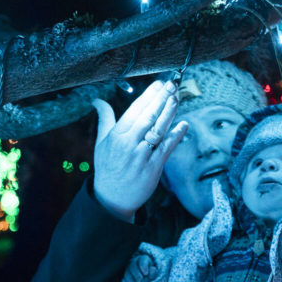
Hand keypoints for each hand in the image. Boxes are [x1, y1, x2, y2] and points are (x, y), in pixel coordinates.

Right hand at [92, 80, 189, 221]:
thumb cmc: (107, 168)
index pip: (135, 110)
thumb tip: (97, 101)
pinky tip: (184, 124)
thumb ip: (105, 119)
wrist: (112, 198)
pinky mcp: (153, 167)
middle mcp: (129, 144)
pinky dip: (176, 136)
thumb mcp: (101, 142)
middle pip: (148, 116)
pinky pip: (166, 148)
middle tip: (172, 84)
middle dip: (161, 99)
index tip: (159, 84)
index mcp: (116, 135)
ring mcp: (142, 155)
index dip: (148, 96)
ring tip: (177, 98)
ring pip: (158, 130)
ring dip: (169, 113)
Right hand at [121, 251, 154, 281]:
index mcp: (143, 259)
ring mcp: (128, 268)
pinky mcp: (124, 276)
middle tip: (141, 280)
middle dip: (136, 274)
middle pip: (133, 265)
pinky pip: (123, 279)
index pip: (142, 260)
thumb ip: (153, 271)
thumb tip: (152, 269)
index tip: (146, 274)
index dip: (143, 266)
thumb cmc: (150, 274)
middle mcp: (134, 262)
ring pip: (127, 272)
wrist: (144, 278)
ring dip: (131, 280)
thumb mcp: (153, 273)